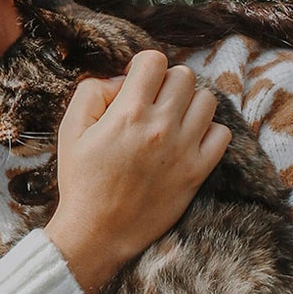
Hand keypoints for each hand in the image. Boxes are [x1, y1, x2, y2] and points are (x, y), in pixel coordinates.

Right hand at [43, 48, 231, 293]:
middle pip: (184, 76)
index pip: (154, 60)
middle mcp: (160, 127)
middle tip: (155, 105)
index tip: (137, 85)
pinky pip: (221, 135)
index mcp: (128, 112)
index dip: (144, 67)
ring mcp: (183, 150)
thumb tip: (121, 80)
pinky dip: (209, 133)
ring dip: (191, 104)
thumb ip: (92, 92)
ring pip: (207, 100)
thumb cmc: (81, 181)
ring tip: (174, 121)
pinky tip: (189, 141)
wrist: (97, 233)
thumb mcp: (70, 129)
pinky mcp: (196, 173)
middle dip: (168, 84)